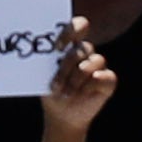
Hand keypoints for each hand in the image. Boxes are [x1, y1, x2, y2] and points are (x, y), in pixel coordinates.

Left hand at [39, 19, 117, 136]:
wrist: (61, 114)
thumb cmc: (50, 90)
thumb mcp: (43, 75)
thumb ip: (43, 61)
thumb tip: (33, 51)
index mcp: (70, 45)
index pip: (76, 26)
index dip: (69, 32)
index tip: (57, 48)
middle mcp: (85, 53)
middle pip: (83, 47)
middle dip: (67, 64)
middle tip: (56, 81)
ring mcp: (98, 66)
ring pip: (92, 62)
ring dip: (75, 79)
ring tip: (65, 93)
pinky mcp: (108, 81)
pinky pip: (104, 77)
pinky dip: (91, 86)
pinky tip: (82, 93)